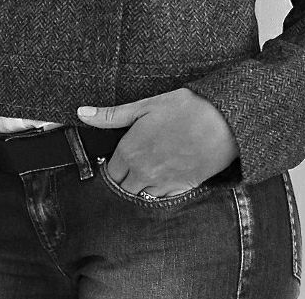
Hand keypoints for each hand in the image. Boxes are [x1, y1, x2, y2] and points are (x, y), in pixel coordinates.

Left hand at [77, 88, 239, 196]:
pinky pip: (161, 199)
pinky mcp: (181, 189)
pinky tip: (165, 176)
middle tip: (133, 163)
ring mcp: (162, 184)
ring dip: (140, 186)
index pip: (109, 171)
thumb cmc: (184, 108)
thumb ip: (111, 115)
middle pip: (121, 188)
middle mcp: (142, 173)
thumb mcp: (145, 106)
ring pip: (140, 196)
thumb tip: (81, 113)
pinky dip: (159, 191)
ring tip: (149, 169)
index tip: (119, 156)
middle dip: (123, 178)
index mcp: (129, 152)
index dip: (113, 164)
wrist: (223, 122)